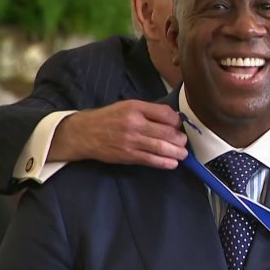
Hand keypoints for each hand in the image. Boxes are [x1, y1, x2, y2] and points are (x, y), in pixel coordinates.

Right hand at [48, 100, 187, 168]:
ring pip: (161, 147)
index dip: (177, 121)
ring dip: (176, 152)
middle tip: (184, 142)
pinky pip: (150, 160)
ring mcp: (131, 141)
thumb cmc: (108, 118)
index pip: (165, 114)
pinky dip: (164, 163)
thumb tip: (172, 118)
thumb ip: (148, 110)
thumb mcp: (127, 106)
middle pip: (166, 132)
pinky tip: (172, 164)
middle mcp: (134, 124)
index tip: (179, 125)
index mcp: (135, 108)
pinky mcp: (128, 155)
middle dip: (180, 139)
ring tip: (183, 154)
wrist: (84, 133)